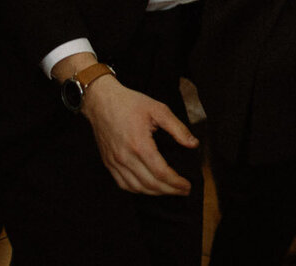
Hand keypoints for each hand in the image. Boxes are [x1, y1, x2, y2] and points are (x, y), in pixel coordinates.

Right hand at [80, 75, 197, 194]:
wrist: (101, 102)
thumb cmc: (130, 103)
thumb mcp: (159, 110)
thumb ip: (178, 129)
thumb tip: (193, 144)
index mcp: (140, 145)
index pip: (161, 172)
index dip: (176, 182)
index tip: (187, 185)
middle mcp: (125, 157)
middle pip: (150, 184)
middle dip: (169, 191)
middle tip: (184, 191)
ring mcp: (114, 162)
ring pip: (136, 187)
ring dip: (154, 193)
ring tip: (169, 191)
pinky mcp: (108, 163)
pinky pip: (123, 184)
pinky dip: (137, 190)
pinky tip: (149, 188)